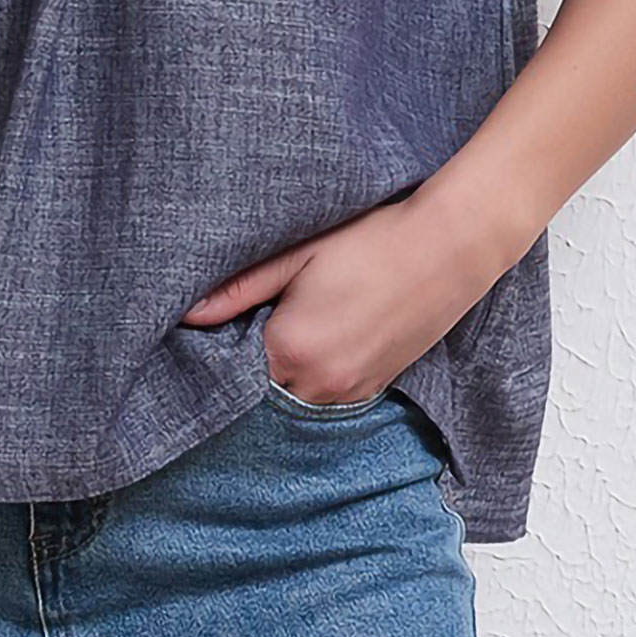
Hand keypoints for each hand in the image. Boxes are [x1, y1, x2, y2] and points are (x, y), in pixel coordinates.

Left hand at [178, 189, 509, 404]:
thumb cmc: (371, 240)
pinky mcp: (376, 388)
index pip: (231, 372)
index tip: (221, 329)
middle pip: (263, 389)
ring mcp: (352, 392)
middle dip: (253, 363)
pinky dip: (316, 376)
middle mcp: (320, 384)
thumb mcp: (297, 254)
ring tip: (296, 325)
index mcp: (291, 349)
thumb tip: (188, 314)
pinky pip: (328, 396)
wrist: (447, 245)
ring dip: (287, 372)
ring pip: (296, 396)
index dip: (221, 351)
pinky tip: (325, 335)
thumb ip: (239, 289)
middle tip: (258, 320)